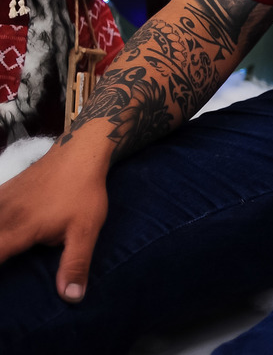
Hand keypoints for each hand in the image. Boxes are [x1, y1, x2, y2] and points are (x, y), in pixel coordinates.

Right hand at [0, 137, 109, 302]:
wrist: (80, 153)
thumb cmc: (84, 193)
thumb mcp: (86, 231)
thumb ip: (75, 263)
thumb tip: (71, 298)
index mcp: (19, 230)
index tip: (2, 280)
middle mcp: (2, 216)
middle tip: (8, 255)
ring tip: (7, 244)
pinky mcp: (2, 191)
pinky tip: (3, 226)